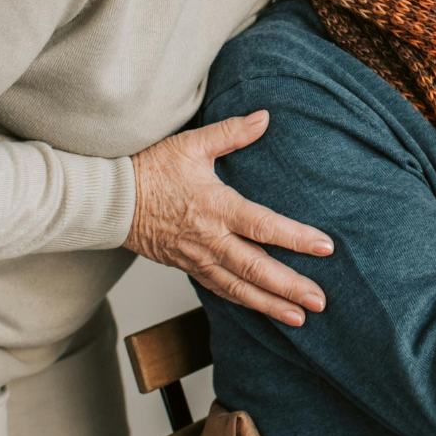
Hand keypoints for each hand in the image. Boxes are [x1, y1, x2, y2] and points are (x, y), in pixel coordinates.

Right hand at [123, 111, 332, 325]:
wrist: (110, 200)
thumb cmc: (148, 169)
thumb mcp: (191, 144)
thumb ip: (231, 133)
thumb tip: (265, 117)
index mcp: (216, 207)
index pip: (264, 226)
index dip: (297, 238)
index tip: (325, 247)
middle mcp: (210, 239)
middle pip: (256, 269)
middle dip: (290, 287)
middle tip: (319, 302)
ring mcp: (198, 258)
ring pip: (239, 288)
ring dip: (271, 304)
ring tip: (299, 318)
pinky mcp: (188, 267)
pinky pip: (220, 290)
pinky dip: (244, 302)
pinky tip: (264, 309)